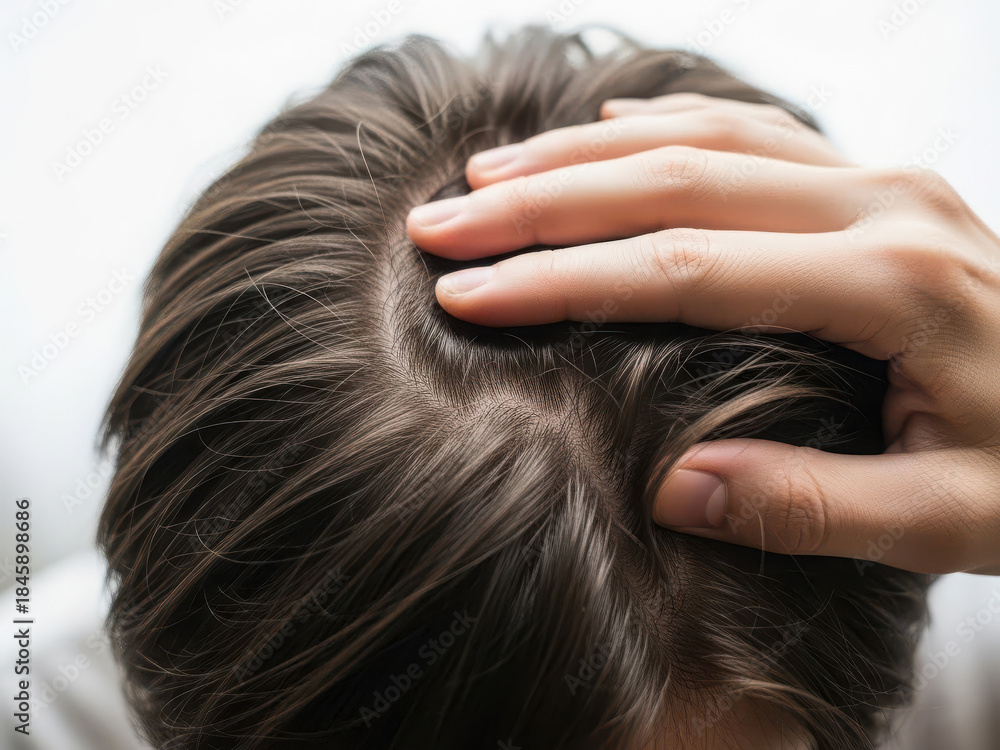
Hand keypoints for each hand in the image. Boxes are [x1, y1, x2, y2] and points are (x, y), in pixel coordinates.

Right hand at [405, 93, 999, 574]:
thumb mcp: (949, 520)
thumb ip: (808, 505)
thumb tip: (672, 492)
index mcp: (892, 285)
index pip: (684, 270)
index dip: (562, 280)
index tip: (468, 294)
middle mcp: (881, 205)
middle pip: (673, 180)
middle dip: (540, 201)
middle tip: (439, 223)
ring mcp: (880, 181)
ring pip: (704, 138)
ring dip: (584, 154)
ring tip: (487, 175)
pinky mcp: (876, 184)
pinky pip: (752, 131)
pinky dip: (664, 125)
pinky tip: (602, 133)